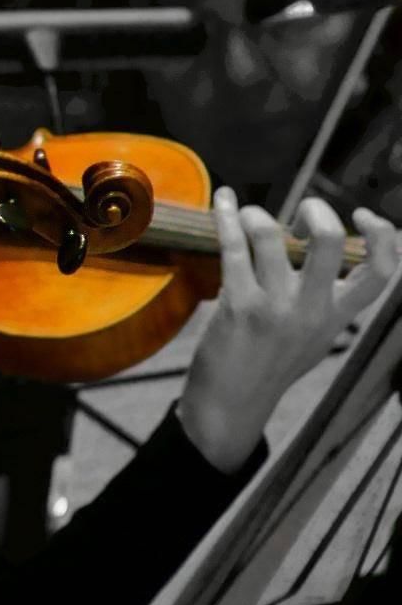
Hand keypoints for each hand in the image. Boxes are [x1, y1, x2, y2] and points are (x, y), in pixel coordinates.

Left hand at [181, 189, 399, 472]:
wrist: (233, 404)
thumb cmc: (269, 363)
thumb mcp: (314, 336)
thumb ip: (325, 299)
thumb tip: (326, 250)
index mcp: (338, 316)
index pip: (381, 272)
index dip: (382, 236)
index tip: (363, 215)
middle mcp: (312, 309)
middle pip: (329, 241)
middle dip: (316, 210)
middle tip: (297, 216)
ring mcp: (275, 307)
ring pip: (270, 234)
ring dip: (254, 214)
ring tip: (246, 217)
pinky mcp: (238, 306)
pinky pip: (232, 247)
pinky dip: (224, 216)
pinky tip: (221, 200)